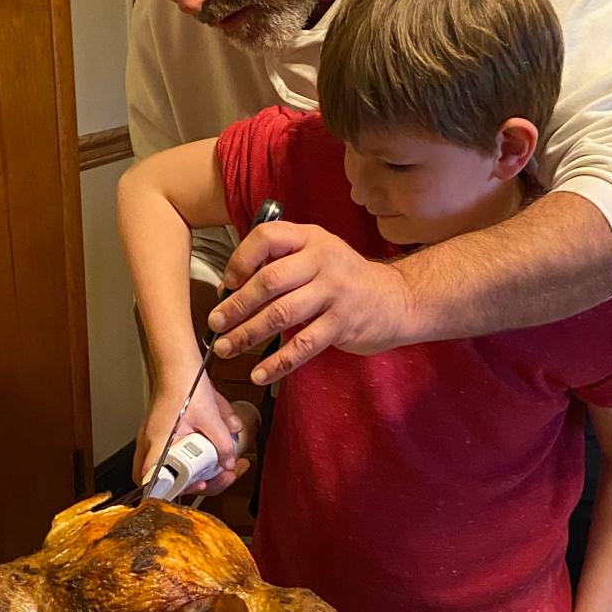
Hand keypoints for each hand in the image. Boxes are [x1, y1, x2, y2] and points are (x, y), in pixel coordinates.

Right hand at [134, 377, 247, 498]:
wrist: (178, 366)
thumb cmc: (185, 385)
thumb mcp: (210, 417)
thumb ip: (222, 443)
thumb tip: (228, 462)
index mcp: (159, 442)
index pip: (155, 479)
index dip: (178, 488)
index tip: (200, 486)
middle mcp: (151, 444)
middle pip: (166, 480)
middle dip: (197, 482)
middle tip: (219, 477)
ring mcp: (154, 440)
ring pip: (170, 468)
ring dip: (196, 471)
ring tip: (221, 467)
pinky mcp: (161, 435)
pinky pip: (174, 454)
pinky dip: (192, 458)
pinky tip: (211, 451)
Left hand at [207, 221, 413, 383]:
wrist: (397, 299)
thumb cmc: (345, 278)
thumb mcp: (318, 255)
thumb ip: (281, 264)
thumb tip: (229, 289)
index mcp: (311, 239)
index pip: (267, 238)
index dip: (240, 260)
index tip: (226, 284)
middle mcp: (322, 261)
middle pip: (269, 281)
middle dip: (237, 305)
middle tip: (215, 323)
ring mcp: (334, 292)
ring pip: (281, 314)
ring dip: (248, 334)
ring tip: (226, 348)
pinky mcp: (342, 324)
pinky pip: (303, 346)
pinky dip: (278, 363)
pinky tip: (259, 374)